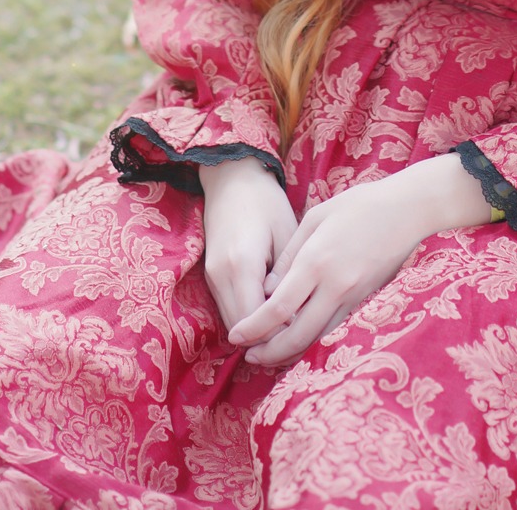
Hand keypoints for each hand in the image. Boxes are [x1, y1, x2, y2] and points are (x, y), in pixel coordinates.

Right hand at [200, 154, 297, 335]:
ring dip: (257, 330)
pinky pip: (228, 308)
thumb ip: (288, 275)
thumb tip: (296, 314)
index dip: (280, 334)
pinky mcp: (210, 275)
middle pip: (242, 329)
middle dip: (269, 339)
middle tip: (300, 338)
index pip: (257, 321)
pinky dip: (248, 316)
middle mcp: (220, 276)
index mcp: (242, 265)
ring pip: (233, 322)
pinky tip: (272, 311)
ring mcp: (211, 277)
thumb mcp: (286, 232)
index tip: (306, 333)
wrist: (231, 177)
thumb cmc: (266, 201)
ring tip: (289, 327)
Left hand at [227, 153, 487, 366]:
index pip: (278, 308)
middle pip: (297, 335)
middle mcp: (334, 286)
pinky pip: (336, 329)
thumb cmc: (359, 205)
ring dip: (291, 352)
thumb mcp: (317, 218)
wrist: (408, 210)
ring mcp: (353, 297)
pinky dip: (315, 340)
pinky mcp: (367, 302)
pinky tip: (302, 340)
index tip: (236, 337)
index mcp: (316, 261)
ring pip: (318, 338)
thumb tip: (269, 289)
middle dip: (269, 352)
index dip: (254, 328)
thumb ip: (291, 255)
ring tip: (270, 354)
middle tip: (250, 357)